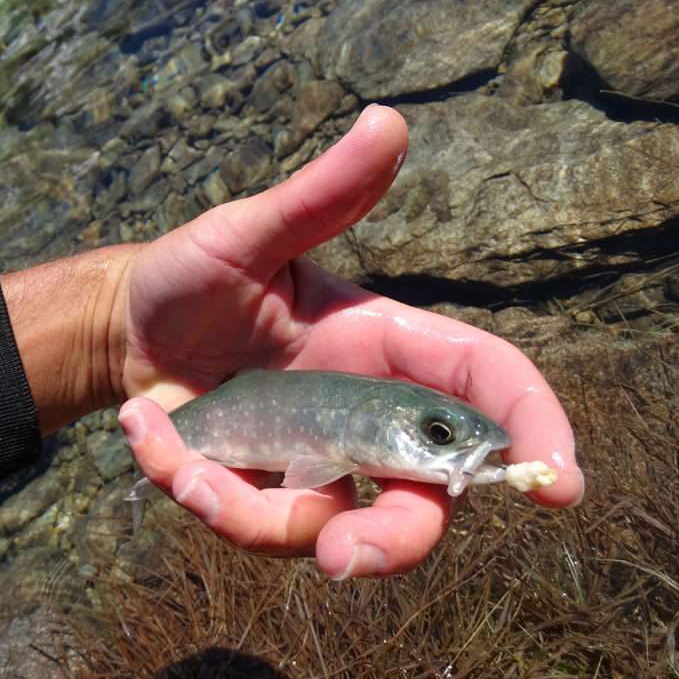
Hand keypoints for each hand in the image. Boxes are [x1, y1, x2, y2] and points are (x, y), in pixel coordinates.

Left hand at [116, 105, 583, 578]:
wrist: (123, 327)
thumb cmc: (193, 274)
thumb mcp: (248, 233)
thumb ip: (319, 195)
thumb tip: (387, 120)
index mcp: (383, 346)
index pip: (482, 387)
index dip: (531, 430)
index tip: (555, 483)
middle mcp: (363, 415)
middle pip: (425, 500)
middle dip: (396, 540)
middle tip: (343, 558)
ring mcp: (312, 462)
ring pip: (333, 531)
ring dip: (254, 514)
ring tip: (183, 464)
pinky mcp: (259, 491)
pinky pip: (250, 523)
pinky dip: (196, 489)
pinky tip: (144, 428)